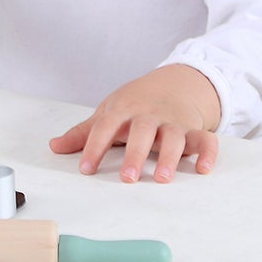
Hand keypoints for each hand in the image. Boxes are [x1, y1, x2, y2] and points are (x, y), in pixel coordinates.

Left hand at [49, 64, 221, 182]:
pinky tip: (203, 169)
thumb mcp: (108, 112)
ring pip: (174, 137)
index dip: (94, 147)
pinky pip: (206, 139)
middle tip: (126, 178)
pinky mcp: (194, 129)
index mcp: (123, 109)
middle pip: (142, 132)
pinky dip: (208, 153)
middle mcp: (149, 115)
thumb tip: (53, 146)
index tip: (85, 169)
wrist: (174, 82)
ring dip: (170, 157)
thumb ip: (84, 133)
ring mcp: (173, 121)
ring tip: (162, 178)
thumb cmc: (135, 102)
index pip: (105, 127)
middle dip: (134, 154)